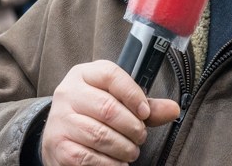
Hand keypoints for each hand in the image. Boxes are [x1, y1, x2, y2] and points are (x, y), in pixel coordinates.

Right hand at [40, 60, 179, 164]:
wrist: (59, 136)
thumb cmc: (92, 115)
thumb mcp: (114, 101)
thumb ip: (143, 106)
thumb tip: (173, 109)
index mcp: (83, 75)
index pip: (111, 75)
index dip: (133, 94)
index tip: (145, 113)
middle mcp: (68, 93)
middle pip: (108, 108)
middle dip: (132, 127)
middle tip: (140, 136)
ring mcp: (60, 120)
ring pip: (100, 135)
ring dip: (124, 148)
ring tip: (130, 151)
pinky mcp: (58, 145)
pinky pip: (90, 157)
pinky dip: (110, 164)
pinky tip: (117, 162)